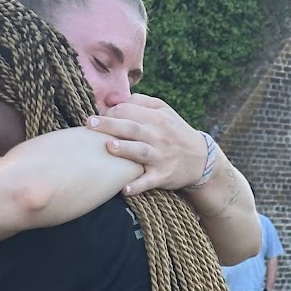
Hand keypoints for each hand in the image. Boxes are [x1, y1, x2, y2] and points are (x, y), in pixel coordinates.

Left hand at [86, 94, 204, 195]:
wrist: (201, 159)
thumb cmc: (174, 132)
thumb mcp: (164, 111)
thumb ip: (139, 102)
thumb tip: (111, 100)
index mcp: (156, 117)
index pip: (129, 110)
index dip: (111, 112)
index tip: (97, 118)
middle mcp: (158, 136)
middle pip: (131, 128)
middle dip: (110, 125)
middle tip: (90, 124)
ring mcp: (160, 157)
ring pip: (140, 152)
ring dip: (125, 150)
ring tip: (109, 147)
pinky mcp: (162, 176)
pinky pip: (148, 182)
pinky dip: (137, 186)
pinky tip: (124, 190)